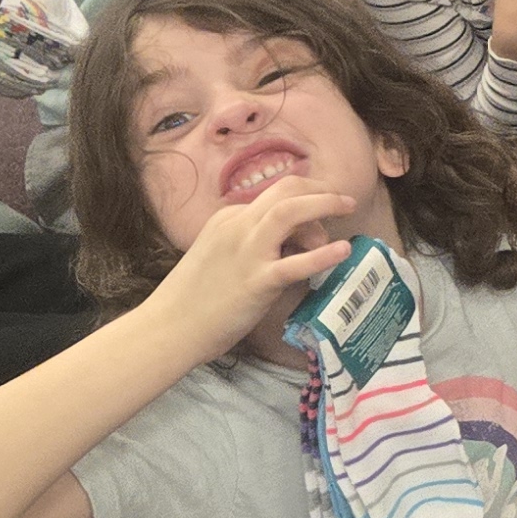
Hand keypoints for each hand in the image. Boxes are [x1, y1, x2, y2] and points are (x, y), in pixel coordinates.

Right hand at [146, 180, 357, 362]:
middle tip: (343, 201)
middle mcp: (238, 226)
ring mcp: (248, 251)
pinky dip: (324, 254)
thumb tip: (288, 246)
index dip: (303, 201)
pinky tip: (343, 250)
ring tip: (348, 208)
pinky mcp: (257, 281)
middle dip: (320, 189)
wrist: (168, 328)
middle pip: (286, 190)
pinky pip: (296, 263)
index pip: (273, 196)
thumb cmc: (193, 298)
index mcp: (228, 218)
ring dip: (324, 204)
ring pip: (290, 211)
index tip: (318, 219)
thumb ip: (248, 243)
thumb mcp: (219, 255)